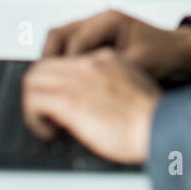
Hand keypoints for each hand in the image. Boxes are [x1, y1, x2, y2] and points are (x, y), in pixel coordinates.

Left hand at [22, 49, 158, 164]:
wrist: (157, 124)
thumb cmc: (151, 115)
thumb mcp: (134, 85)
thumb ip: (114, 82)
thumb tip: (98, 99)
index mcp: (105, 58)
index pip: (66, 60)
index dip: (56, 80)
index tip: (58, 98)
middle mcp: (88, 64)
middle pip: (43, 65)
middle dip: (38, 90)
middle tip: (45, 110)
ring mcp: (77, 81)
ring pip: (33, 80)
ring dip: (33, 103)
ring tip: (45, 122)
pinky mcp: (69, 101)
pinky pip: (34, 102)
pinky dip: (34, 119)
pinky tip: (48, 131)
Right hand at [42, 9, 190, 79]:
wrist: (176, 51)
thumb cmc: (164, 53)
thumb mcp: (142, 63)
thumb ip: (116, 70)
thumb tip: (91, 84)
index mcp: (111, 20)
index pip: (77, 39)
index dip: (68, 63)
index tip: (64, 83)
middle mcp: (99, 20)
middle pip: (59, 34)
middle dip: (50, 59)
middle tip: (46, 83)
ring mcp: (94, 28)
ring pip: (60, 39)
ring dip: (53, 60)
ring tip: (52, 84)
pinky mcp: (93, 39)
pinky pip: (68, 46)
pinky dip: (63, 62)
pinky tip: (65, 80)